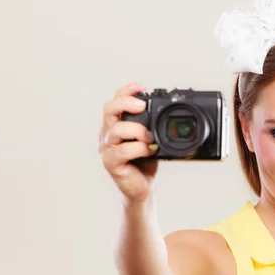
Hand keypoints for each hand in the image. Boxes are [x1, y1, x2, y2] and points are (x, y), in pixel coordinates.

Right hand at [99, 82, 157, 201]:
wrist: (142, 188)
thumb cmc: (145, 162)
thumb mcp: (149, 138)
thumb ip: (151, 124)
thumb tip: (168, 108)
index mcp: (115, 124)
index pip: (115, 101)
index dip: (127, 91)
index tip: (142, 86)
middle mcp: (107, 134)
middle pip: (109, 109)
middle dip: (126, 102)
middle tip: (142, 106)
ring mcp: (107, 148)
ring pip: (116, 129)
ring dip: (137, 130)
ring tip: (150, 138)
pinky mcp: (110, 163)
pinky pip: (122, 150)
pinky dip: (139, 148)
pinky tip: (149, 150)